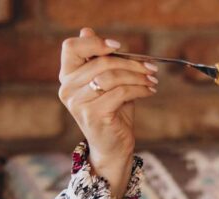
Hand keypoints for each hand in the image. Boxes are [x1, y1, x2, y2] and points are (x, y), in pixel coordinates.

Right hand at [58, 27, 157, 197]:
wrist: (112, 148)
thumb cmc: (111, 112)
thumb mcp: (107, 82)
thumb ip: (99, 59)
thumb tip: (86, 30)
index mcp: (67, 78)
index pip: (71, 47)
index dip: (95, 42)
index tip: (119, 47)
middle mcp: (67, 89)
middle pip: (100, 61)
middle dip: (130, 62)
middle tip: (150, 66)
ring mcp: (78, 103)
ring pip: (112, 76)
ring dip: (137, 75)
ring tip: (152, 78)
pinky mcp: (93, 115)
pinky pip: (121, 92)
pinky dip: (139, 88)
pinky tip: (149, 90)